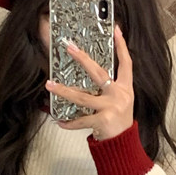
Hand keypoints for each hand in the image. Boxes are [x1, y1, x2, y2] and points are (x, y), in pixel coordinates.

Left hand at [47, 26, 134, 140]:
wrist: (124, 145)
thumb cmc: (118, 121)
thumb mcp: (121, 101)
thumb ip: (109, 88)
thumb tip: (89, 73)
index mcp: (125, 88)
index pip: (126, 62)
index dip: (122, 46)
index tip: (115, 29)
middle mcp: (119, 95)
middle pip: (99, 72)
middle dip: (82, 58)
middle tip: (69, 47)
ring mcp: (111, 108)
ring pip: (82, 97)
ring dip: (64, 91)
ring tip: (49, 85)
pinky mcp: (102, 121)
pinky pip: (80, 120)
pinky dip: (69, 122)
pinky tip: (59, 121)